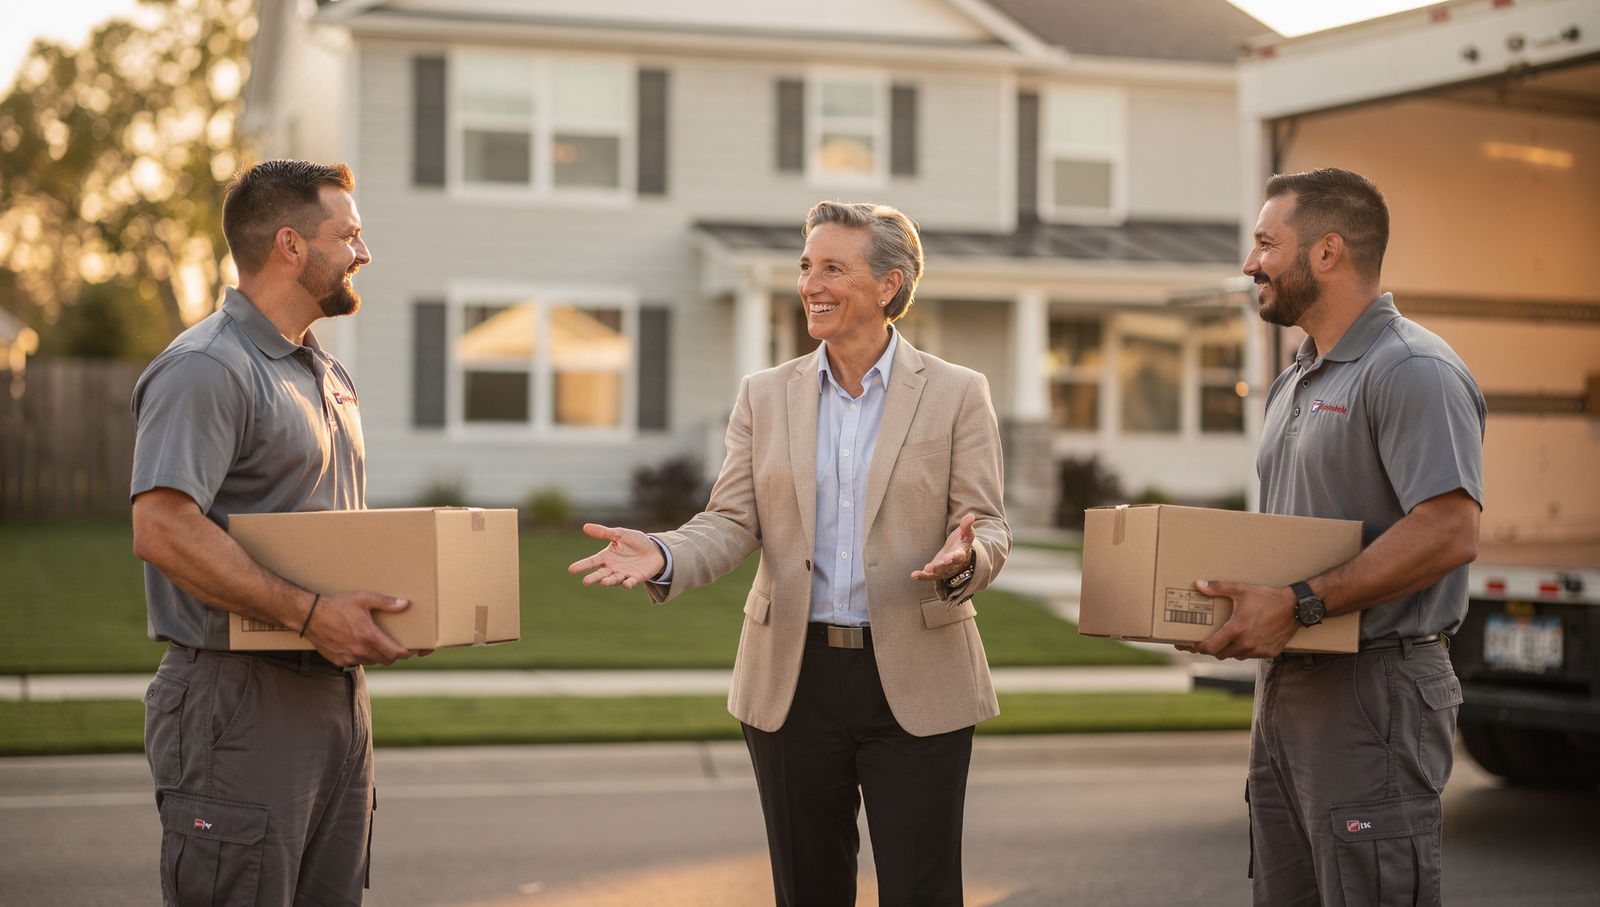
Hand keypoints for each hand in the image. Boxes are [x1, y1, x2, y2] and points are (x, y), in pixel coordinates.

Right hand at [302, 591, 413, 666]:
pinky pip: (359, 662)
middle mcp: (359, 650)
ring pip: (374, 662)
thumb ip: (385, 602)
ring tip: (380, 644)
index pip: (395, 653)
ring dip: (380, 656)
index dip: (407, 653)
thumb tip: (405, 604)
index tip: (412, 649)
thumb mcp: (362, 598)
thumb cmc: (337, 605)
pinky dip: (365, 657)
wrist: (310, 616)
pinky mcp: (339, 661)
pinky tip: (363, 646)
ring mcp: (349, 657)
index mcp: (368, 636)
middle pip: (387, 660)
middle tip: (398, 645)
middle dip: (395, 654)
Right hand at [568, 523, 664, 589]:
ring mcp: (624, 574)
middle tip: (586, 581)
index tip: (571, 569)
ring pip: (614, 579)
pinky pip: (630, 582)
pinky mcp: (636, 578)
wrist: (654, 549)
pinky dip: (628, 583)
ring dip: (610, 581)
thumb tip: (585, 527)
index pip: (592, 561)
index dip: (582, 565)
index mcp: (607, 556)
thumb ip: (604, 533)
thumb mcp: (620, 534)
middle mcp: (613, 567)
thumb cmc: (635, 541)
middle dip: (594, 578)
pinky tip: (625, 584)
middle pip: (601, 574)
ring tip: (604, 583)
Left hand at [912, 513, 976, 581]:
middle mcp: (952, 564)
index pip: (957, 557)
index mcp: (960, 554)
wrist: (960, 555)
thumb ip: (966, 526)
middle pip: (946, 567)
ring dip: (930, 573)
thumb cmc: (962, 542)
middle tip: (930, 568)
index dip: (952, 558)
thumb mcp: (966, 533)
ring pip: (938, 573)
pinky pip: (929, 577)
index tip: (947, 559)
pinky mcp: (936, 572)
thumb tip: (971, 516)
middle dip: (938, 567)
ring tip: (923, 571)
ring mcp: (944, 570)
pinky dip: (922, 577)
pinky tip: (914, 575)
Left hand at [1174, 580, 1298, 660]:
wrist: (1295, 607)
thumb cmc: (1267, 598)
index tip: (1193, 644)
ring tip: (1227, 639)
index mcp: (1235, 631)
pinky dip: (1246, 650)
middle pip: (1220, 654)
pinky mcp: (1269, 652)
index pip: (1210, 647)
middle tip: (1208, 640)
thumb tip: (1199, 584)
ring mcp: (1257, 650)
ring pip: (1235, 656)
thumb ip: (1218, 588)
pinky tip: (1246, 639)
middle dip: (1212, 649)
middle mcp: (1245, 644)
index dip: (1199, 647)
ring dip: (1229, 650)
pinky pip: (1251, 655)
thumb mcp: (1241, 590)